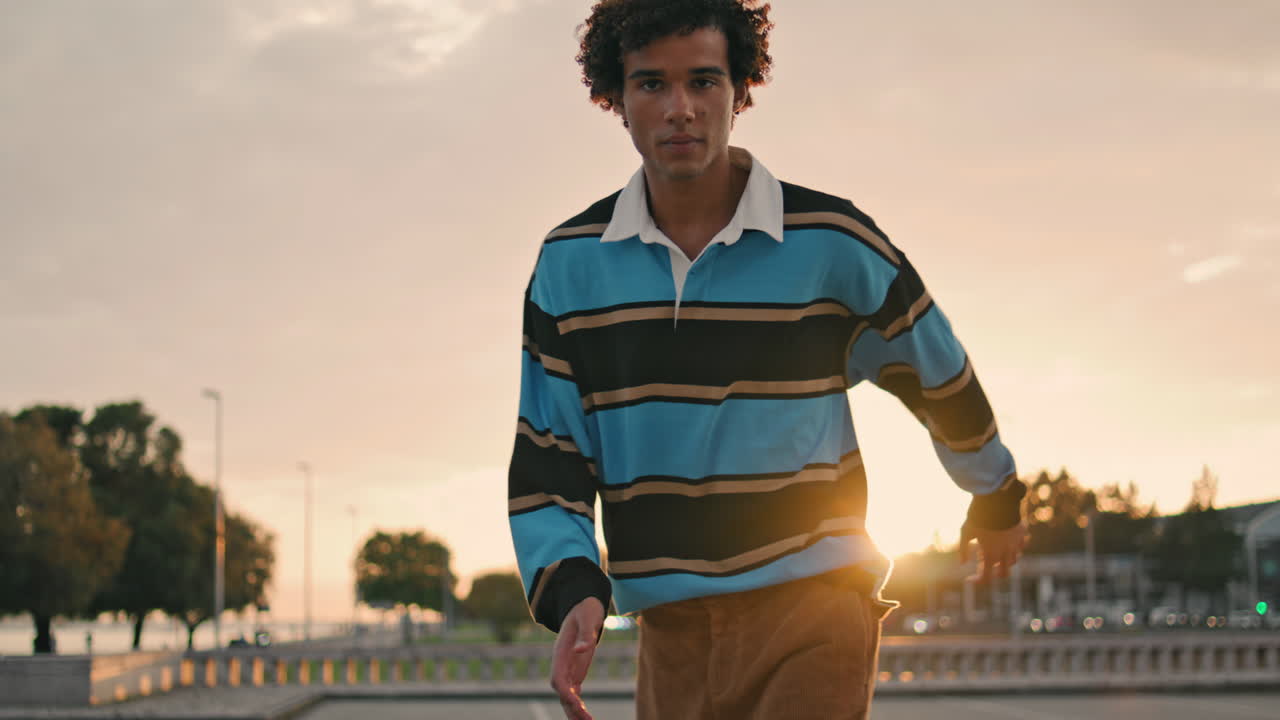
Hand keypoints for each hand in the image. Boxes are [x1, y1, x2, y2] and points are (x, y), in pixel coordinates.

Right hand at [550, 596, 604, 719]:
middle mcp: (561, 663)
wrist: (582, 605)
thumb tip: (582, 650)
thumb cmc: (585, 609)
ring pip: (567, 696)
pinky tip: (586, 718)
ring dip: (574, 711)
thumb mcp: (588, 617)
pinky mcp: (576, 672)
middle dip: (571, 708)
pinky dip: (579, 706)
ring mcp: (568, 669)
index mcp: (561, 652)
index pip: (557, 678)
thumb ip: (586, 634)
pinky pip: (574, 693)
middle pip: (561, 692)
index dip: (564, 692)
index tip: (576, 703)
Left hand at [959, 521, 1028, 581]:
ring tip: (994, 550)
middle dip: (995, 573)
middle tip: (985, 567)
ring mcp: (1016, 543)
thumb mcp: (966, 531)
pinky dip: (1015, 546)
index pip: (986, 577)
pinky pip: (1021, 544)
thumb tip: (962, 563)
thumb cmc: (978, 516)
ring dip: (1004, 560)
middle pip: (1004, 573)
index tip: (969, 579)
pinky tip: (1007, 540)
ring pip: (1014, 560)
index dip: (977, 581)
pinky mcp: (1022, 533)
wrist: (997, 499)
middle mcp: (1005, 552)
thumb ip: (964, 549)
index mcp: (990, 554)